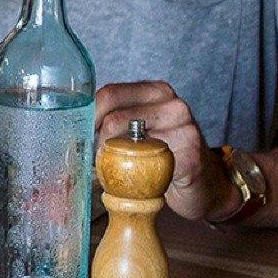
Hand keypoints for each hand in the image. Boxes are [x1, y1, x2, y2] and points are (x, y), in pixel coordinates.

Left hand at [94, 81, 231, 221]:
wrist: (206, 186)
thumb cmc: (166, 157)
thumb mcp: (141, 131)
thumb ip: (115, 123)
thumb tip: (71, 132)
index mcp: (156, 91)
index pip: (109, 94)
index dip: (88, 117)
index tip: (81, 138)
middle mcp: (173, 104)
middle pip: (114, 118)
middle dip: (97, 144)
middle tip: (96, 162)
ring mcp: (185, 128)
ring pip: (128, 143)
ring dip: (112, 163)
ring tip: (114, 173)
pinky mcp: (191, 155)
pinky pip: (148, 165)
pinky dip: (133, 178)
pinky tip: (137, 183)